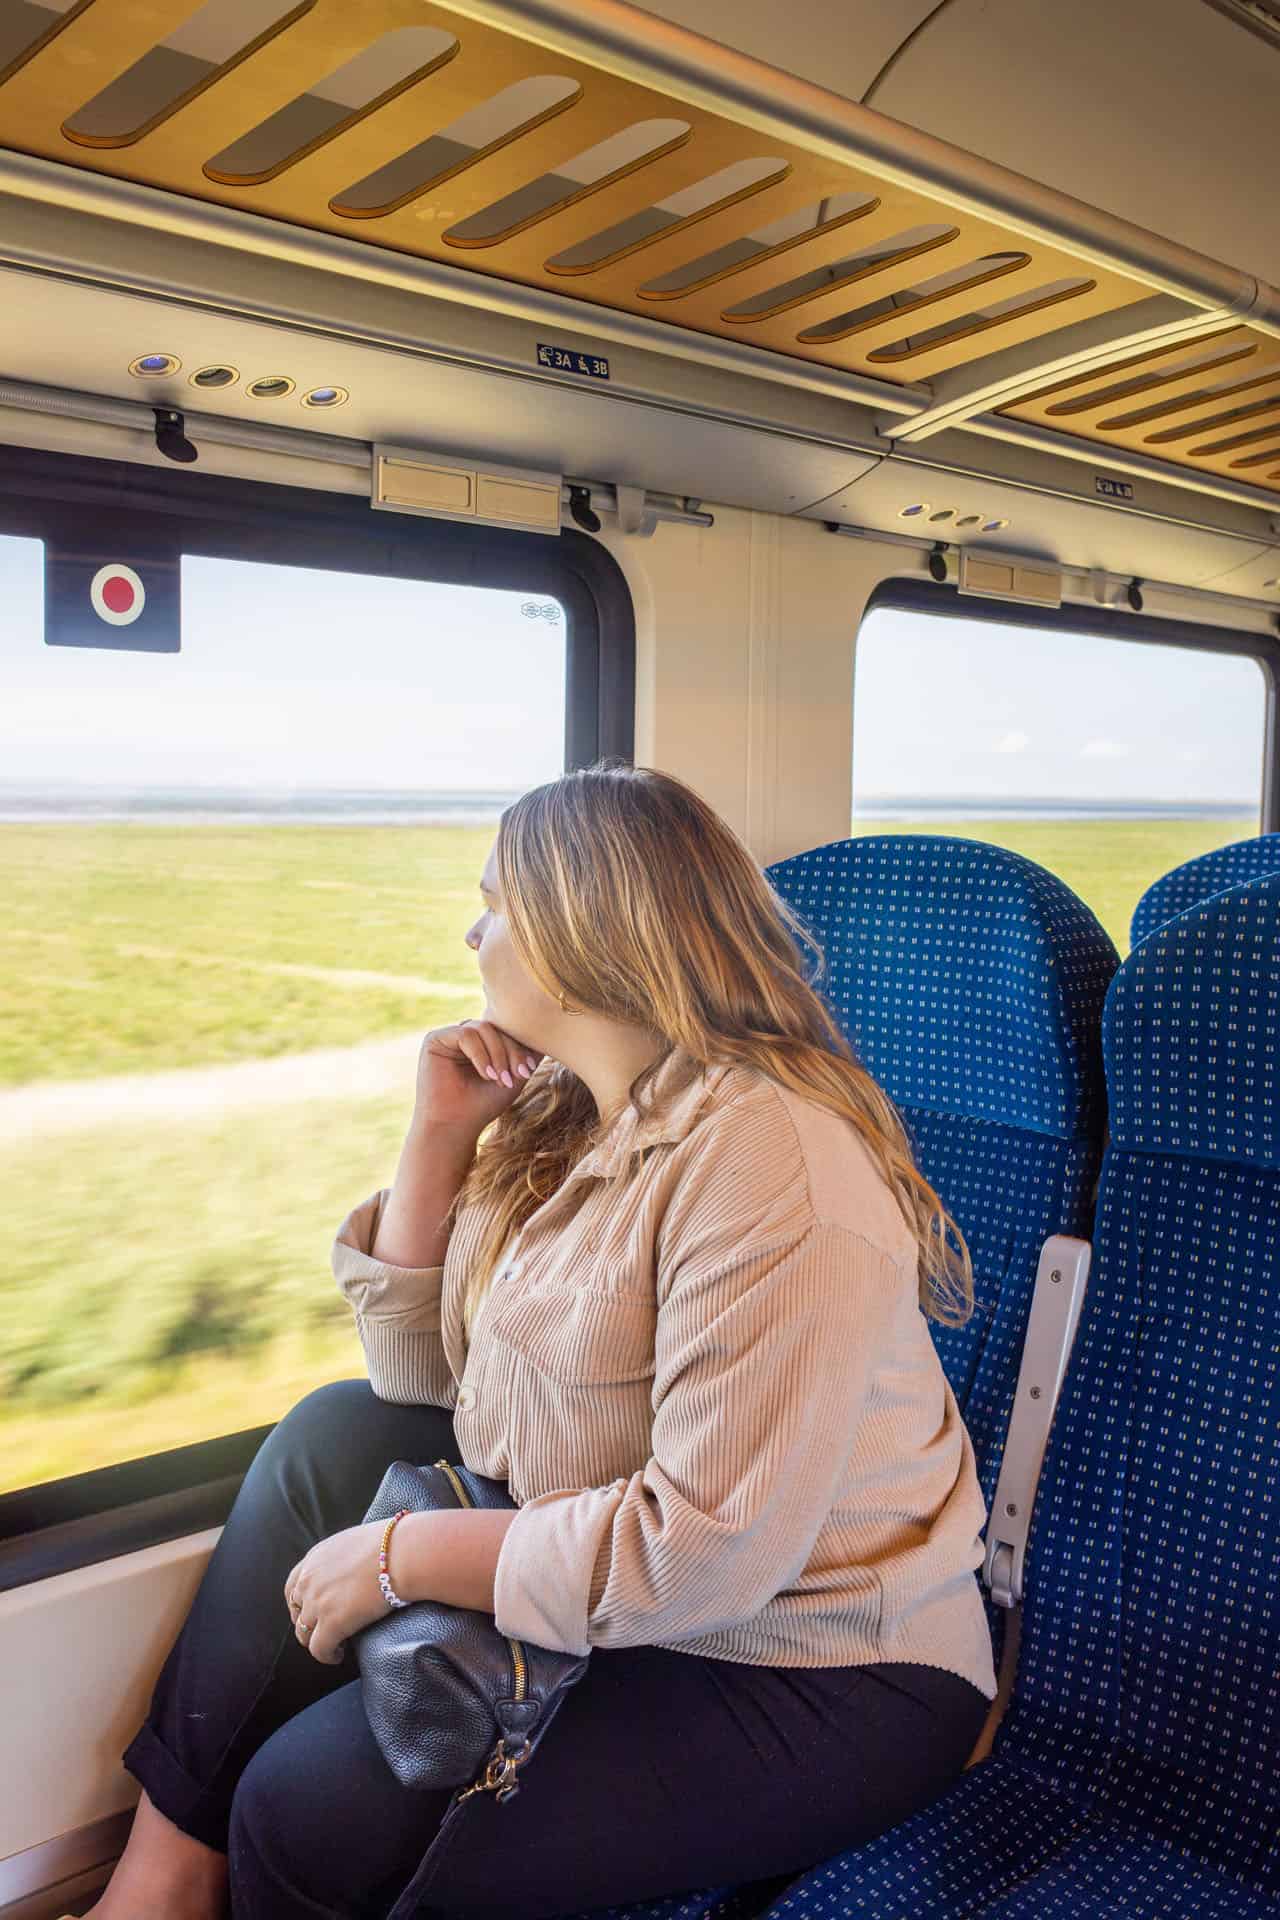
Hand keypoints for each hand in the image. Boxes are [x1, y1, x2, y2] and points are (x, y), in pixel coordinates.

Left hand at [284, 1521, 401, 1665]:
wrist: (402, 1553)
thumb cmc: (391, 1544)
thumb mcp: (355, 1542)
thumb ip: (342, 1557)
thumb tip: (351, 1567)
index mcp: (315, 1558)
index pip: (293, 1586)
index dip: (300, 1603)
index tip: (312, 1612)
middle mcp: (310, 1580)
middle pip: (296, 1612)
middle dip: (308, 1623)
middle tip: (324, 1630)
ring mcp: (317, 1602)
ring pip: (304, 1634)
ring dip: (317, 1641)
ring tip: (333, 1646)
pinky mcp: (331, 1623)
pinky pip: (319, 1649)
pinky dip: (327, 1655)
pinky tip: (338, 1655)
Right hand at [414, 1020, 542, 1136]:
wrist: (455, 1127)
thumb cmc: (483, 1105)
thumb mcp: (513, 1075)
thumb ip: (525, 1053)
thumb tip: (544, 1031)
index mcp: (481, 1042)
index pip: (505, 1031)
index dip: (520, 1047)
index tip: (529, 1071)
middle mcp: (464, 1036)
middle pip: (496, 1027)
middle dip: (511, 1051)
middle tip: (518, 1075)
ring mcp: (449, 1036)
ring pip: (483, 1028)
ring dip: (497, 1054)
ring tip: (500, 1079)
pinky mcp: (434, 1040)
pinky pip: (465, 1035)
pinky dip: (480, 1054)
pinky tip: (486, 1074)